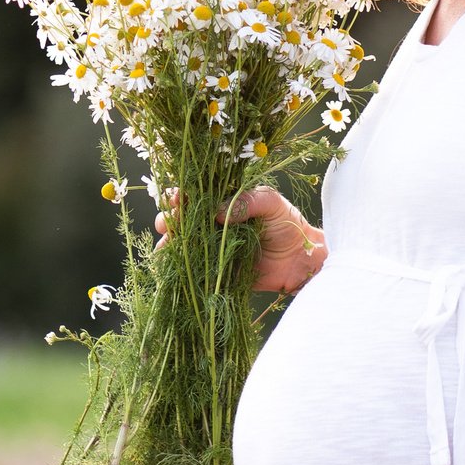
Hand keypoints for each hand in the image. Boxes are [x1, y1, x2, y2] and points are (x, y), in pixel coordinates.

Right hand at [152, 187, 325, 291]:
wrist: (301, 259)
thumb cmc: (287, 223)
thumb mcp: (270, 202)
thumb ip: (245, 202)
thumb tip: (216, 211)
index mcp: (224, 201)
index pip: (196, 194)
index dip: (181, 195)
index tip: (176, 199)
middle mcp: (214, 223)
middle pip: (183, 219)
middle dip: (170, 220)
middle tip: (166, 224)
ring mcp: (214, 247)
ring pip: (184, 244)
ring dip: (170, 245)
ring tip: (163, 248)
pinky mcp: (217, 270)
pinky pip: (195, 269)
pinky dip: (182, 269)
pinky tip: (172, 269)